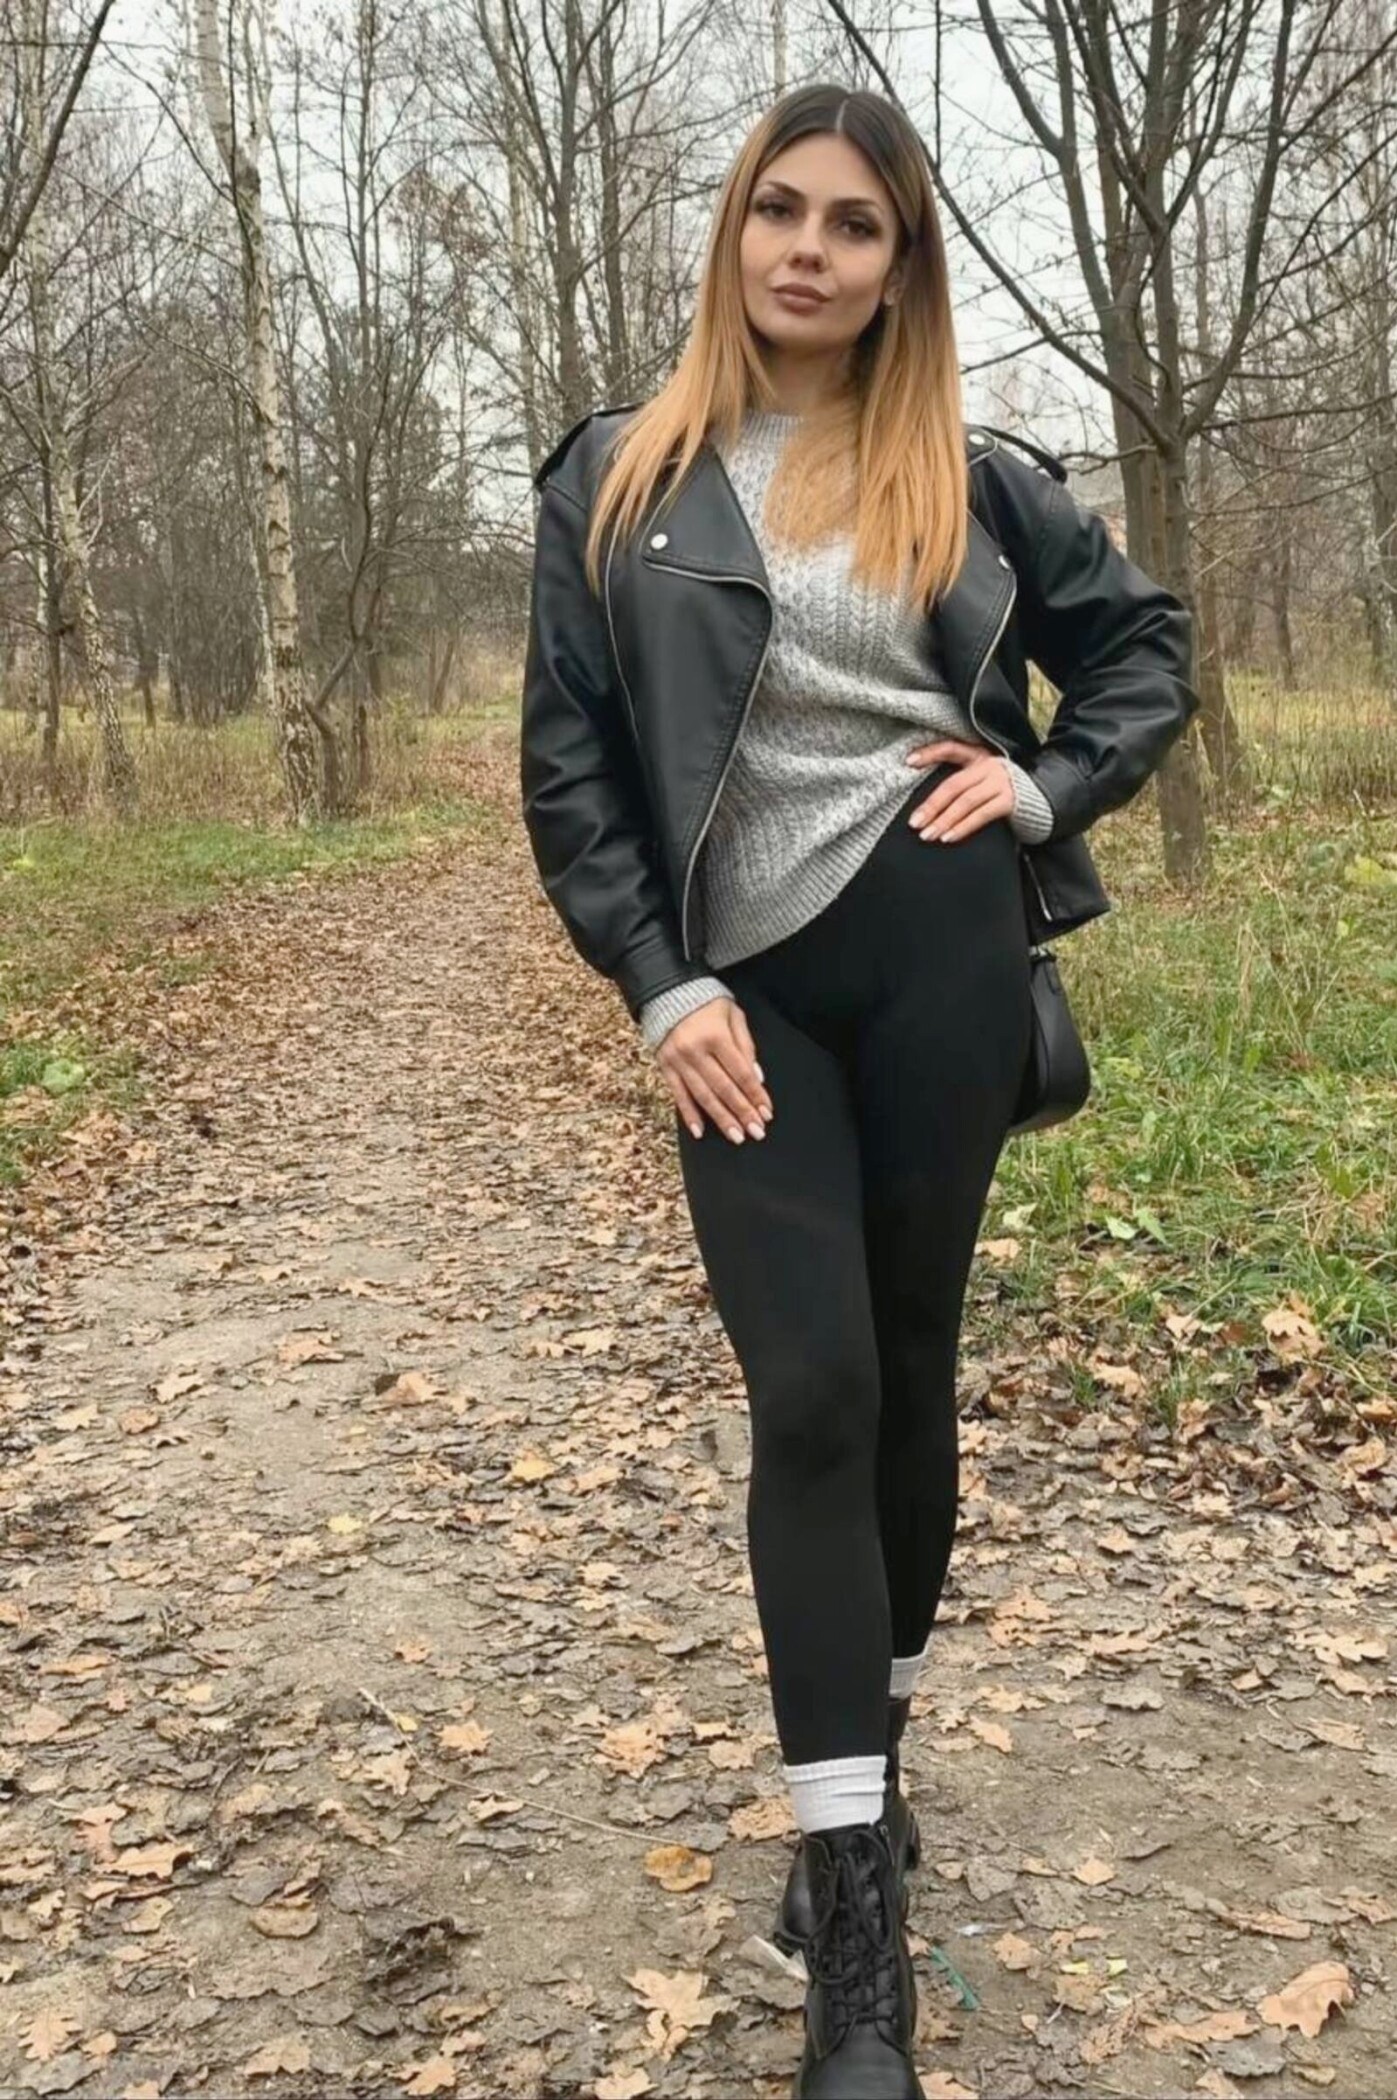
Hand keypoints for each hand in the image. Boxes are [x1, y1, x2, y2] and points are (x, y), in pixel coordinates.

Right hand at [657, 996, 772, 1144]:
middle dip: (742, 1112)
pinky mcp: (665, 1066)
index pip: (741, 1072)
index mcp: (716, 1036)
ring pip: (703, 1096)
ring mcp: (678, 1060)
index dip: (755, 1094)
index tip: (766, 1112)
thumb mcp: (733, 1015)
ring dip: (721, 1119)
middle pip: (724, 1088)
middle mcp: (696, 1050)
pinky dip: (689, 1114)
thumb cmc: (706, 1002)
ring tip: (735, 1136)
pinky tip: (700, 1131)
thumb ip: (746, 1045)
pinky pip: (678, 1095)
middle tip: (756, 1132)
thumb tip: (757, 1077)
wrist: (667, 992)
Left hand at [904, 738, 1015, 840]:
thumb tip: (925, 803)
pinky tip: (949, 837)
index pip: (951, 748)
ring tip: (928, 834)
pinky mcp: (1009, 801)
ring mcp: (1000, 783)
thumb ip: (958, 780)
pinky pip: (982, 815)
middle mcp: (989, 766)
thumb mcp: (980, 776)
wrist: (1037, 798)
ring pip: (966, 801)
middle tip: (914, 822)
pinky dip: (963, 827)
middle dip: (931, 805)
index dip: (930, 752)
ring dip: (944, 820)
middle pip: (954, 785)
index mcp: (978, 756)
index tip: (908, 761)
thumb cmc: (999, 788)